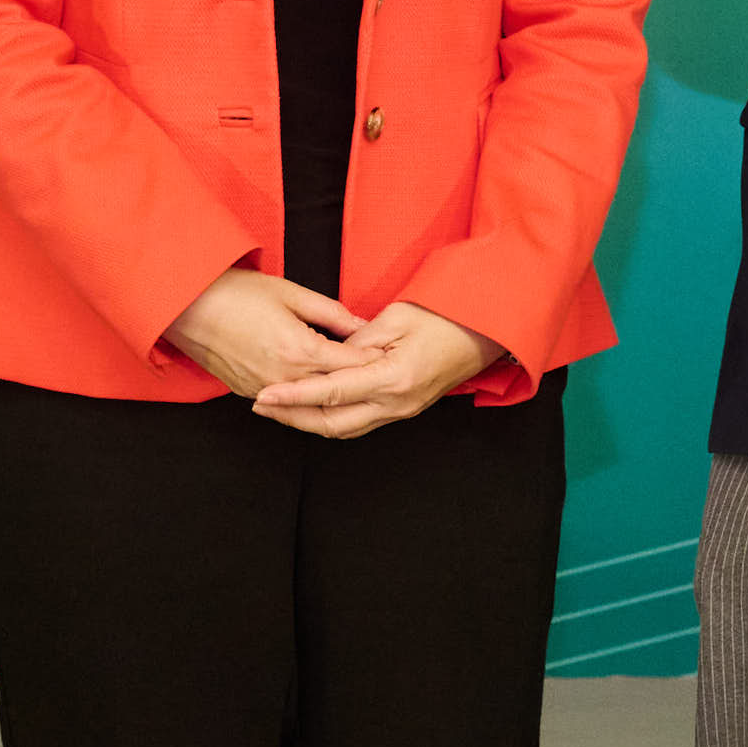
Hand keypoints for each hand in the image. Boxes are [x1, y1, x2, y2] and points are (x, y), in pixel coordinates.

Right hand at [163, 264, 374, 400]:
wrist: (187, 307)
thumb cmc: (236, 293)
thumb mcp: (291, 293)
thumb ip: (331, 312)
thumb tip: (362, 324)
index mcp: (300, 350)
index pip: (352, 365)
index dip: (376, 362)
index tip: (396, 358)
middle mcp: (285, 377)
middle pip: (336, 390)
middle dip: (361, 383)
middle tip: (387, 377)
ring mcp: (265, 389)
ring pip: (311, 404)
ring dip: (334, 396)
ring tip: (360, 390)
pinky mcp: (249, 392)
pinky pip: (287, 404)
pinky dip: (306, 399)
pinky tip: (321, 392)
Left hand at [252, 300, 502, 439]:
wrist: (485, 333)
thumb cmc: (446, 317)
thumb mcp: (398, 316)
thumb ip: (358, 341)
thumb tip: (330, 356)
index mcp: (393, 378)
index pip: (331, 392)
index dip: (293, 395)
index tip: (264, 394)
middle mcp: (395, 403)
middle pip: (331, 423)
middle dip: (292, 417)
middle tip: (262, 404)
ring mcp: (400, 411)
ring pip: (343, 429)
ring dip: (308, 421)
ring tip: (280, 407)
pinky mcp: (402, 410)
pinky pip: (358, 424)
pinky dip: (330, 418)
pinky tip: (312, 407)